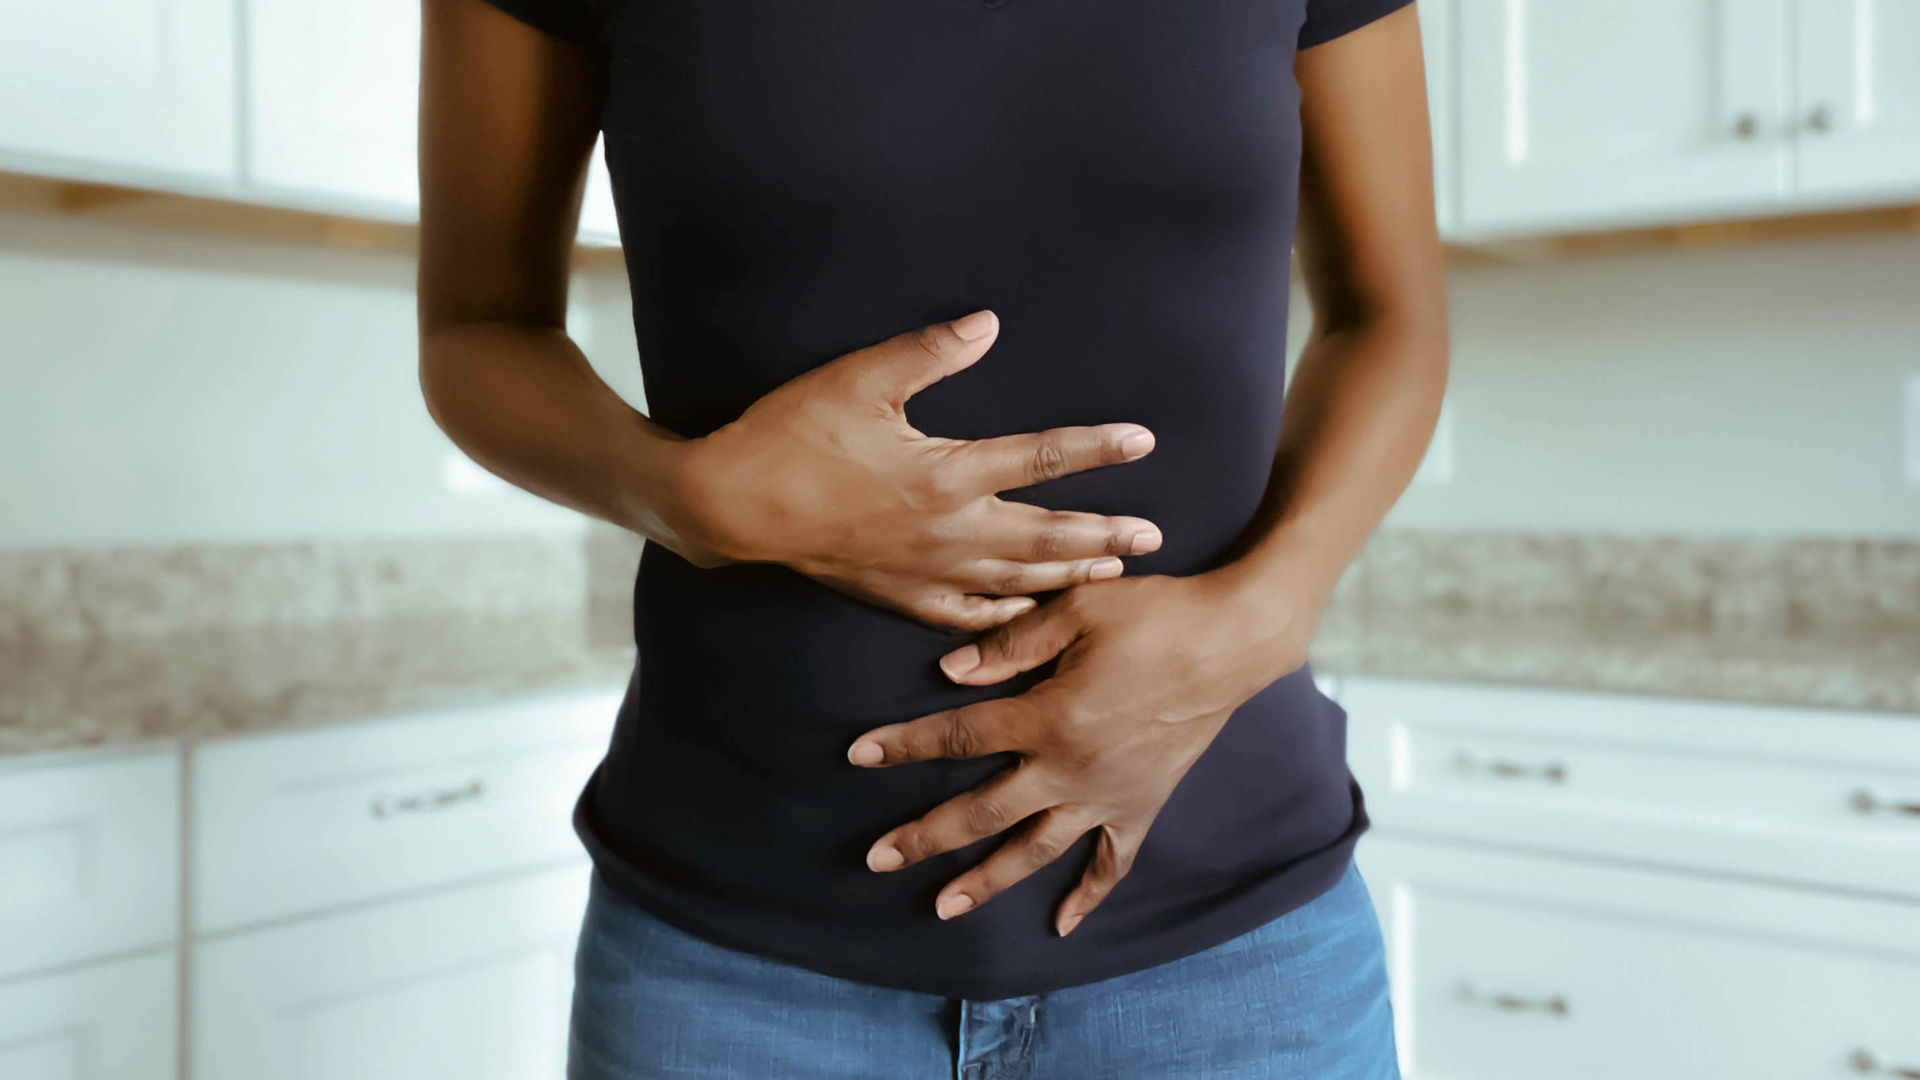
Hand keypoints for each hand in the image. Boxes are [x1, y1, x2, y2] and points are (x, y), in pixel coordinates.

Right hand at [671, 310, 1162, 629]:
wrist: (733, 506)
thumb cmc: (792, 435)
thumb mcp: (860, 378)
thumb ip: (930, 351)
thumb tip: (988, 324)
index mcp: (947, 473)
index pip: (1042, 457)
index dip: (1097, 448)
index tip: (1145, 442)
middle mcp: (948, 530)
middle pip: (1046, 536)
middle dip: (1105, 534)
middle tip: (1155, 536)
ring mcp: (925, 570)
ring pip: (1016, 581)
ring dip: (1069, 575)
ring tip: (1113, 572)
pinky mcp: (898, 594)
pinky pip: (966, 616)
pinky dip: (1005, 618)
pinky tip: (1026, 614)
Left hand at [846, 570, 1316, 934]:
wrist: (1233, 641)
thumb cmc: (1154, 613)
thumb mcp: (1077, 608)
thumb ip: (1009, 644)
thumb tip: (950, 674)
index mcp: (1048, 716)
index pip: (957, 736)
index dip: (903, 746)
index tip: (858, 755)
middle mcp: (1070, 768)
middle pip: (983, 812)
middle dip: (925, 837)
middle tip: (877, 858)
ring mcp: (1107, 795)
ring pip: (1034, 850)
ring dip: (986, 882)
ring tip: (942, 907)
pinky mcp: (1142, 806)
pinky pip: (1111, 863)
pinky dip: (1087, 896)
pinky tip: (1060, 924)